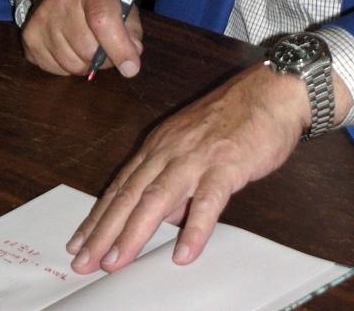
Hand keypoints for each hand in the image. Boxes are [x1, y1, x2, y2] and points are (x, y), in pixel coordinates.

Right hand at [21, 0, 142, 76]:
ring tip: (90, 46)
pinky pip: (56, 70)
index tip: (131, 67)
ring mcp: (41, 21)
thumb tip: (132, 56)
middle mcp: (61, 2)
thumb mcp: (122, 1)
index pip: (103, 20)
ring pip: (73, 65)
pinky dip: (69, 67)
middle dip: (106, 58)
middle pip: (88, 49)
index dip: (119, 47)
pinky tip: (72, 48)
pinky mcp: (29, 39)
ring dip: (87, 64)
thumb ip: (131, 28)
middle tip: (109, 49)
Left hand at [66, 65, 353, 273]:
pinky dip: (195, 228)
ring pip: (159, 198)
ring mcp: (198, 156)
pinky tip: (185, 253)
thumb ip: (176, 176)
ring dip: (134, 232)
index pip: (123, 185)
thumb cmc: (238, 116)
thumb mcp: (195, 141)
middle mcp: (172, 149)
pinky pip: (208, 200)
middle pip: (131, 194)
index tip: (79, 244)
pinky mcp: (227, 163)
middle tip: (84, 263)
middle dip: (105, 231)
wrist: (274, 90)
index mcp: (162, 144)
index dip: (100, 217)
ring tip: (117, 261)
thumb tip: (166, 217)